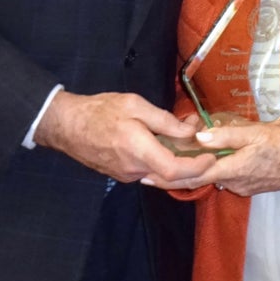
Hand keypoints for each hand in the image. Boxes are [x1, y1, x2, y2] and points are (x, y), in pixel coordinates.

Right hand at [34, 90, 216, 182]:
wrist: (68, 125)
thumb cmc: (101, 110)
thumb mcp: (135, 104)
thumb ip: (164, 120)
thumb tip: (190, 130)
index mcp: (138, 150)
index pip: (174, 170)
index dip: (197, 167)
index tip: (211, 156)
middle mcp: (134, 169)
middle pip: (171, 176)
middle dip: (191, 163)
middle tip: (199, 143)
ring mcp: (127, 175)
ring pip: (159, 173)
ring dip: (175, 161)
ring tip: (183, 138)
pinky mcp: (121, 175)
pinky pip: (148, 171)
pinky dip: (160, 161)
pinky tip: (163, 144)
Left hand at [141, 119, 279, 196]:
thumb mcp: (257, 133)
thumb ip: (227, 135)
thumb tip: (199, 136)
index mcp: (233, 169)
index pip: (193, 176)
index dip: (169, 176)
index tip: (147, 174)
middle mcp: (233, 182)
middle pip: (198, 178)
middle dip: (175, 172)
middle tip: (150, 165)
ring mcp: (241, 184)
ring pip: (211, 176)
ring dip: (193, 167)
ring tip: (173, 153)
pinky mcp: (248, 182)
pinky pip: (223, 175)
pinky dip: (210, 167)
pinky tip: (205, 155)